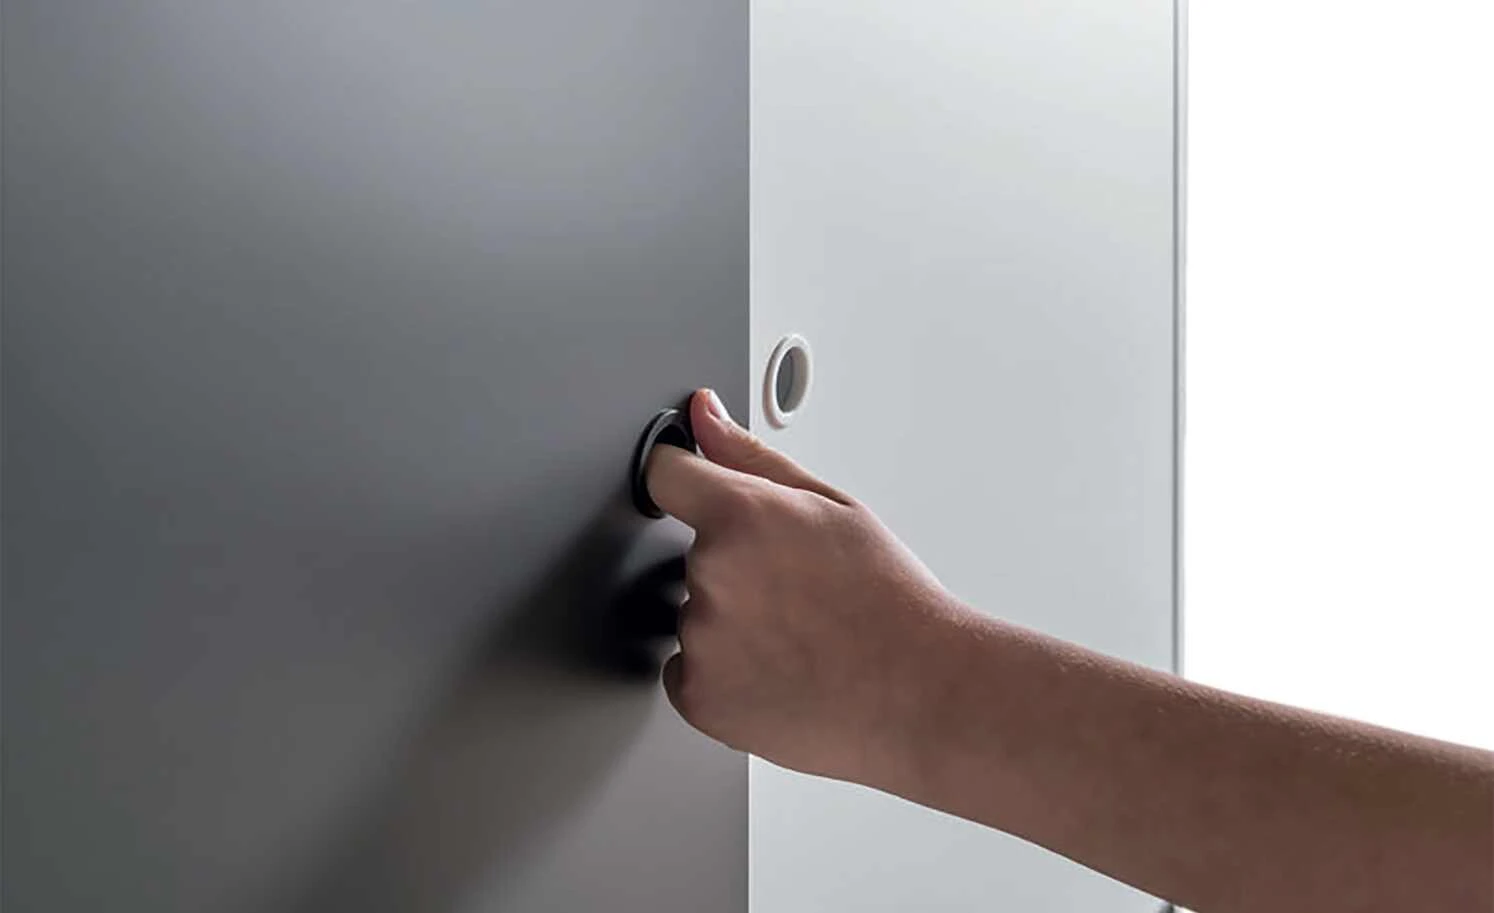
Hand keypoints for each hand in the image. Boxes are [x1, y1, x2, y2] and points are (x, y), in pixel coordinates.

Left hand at [645, 389, 971, 783]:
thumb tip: (705, 416)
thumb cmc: (890, 601)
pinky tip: (779, 670)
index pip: (664, 475)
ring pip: (697, 615)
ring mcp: (701, 639)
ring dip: (732, 623)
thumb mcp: (835, 507)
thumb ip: (752, 457)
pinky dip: (724, 673)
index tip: (694, 492)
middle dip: (735, 566)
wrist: (921, 692)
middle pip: (694, 556)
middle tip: (797, 592)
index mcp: (742, 515)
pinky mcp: (699, 696)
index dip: (681, 480)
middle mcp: (712, 574)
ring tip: (799, 636)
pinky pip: (690, 670)